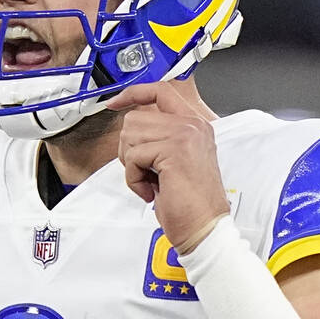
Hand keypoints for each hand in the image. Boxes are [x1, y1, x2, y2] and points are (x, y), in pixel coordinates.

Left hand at [106, 82, 229, 253]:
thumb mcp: (173, 161)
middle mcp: (193, 125)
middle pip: (135, 118)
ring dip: (132, 164)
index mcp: (195, 124)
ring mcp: (185, 135)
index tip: (114, 101)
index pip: (160, 91)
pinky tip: (152, 190)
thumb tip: (130, 128)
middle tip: (146, 171)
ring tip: (152, 181)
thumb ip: (159, 137)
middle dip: (130, 148)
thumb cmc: (189, 203)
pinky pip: (133, 157)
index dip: (133, 93)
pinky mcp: (174, 150)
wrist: (204, 228)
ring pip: (130, 135)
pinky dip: (134, 178)